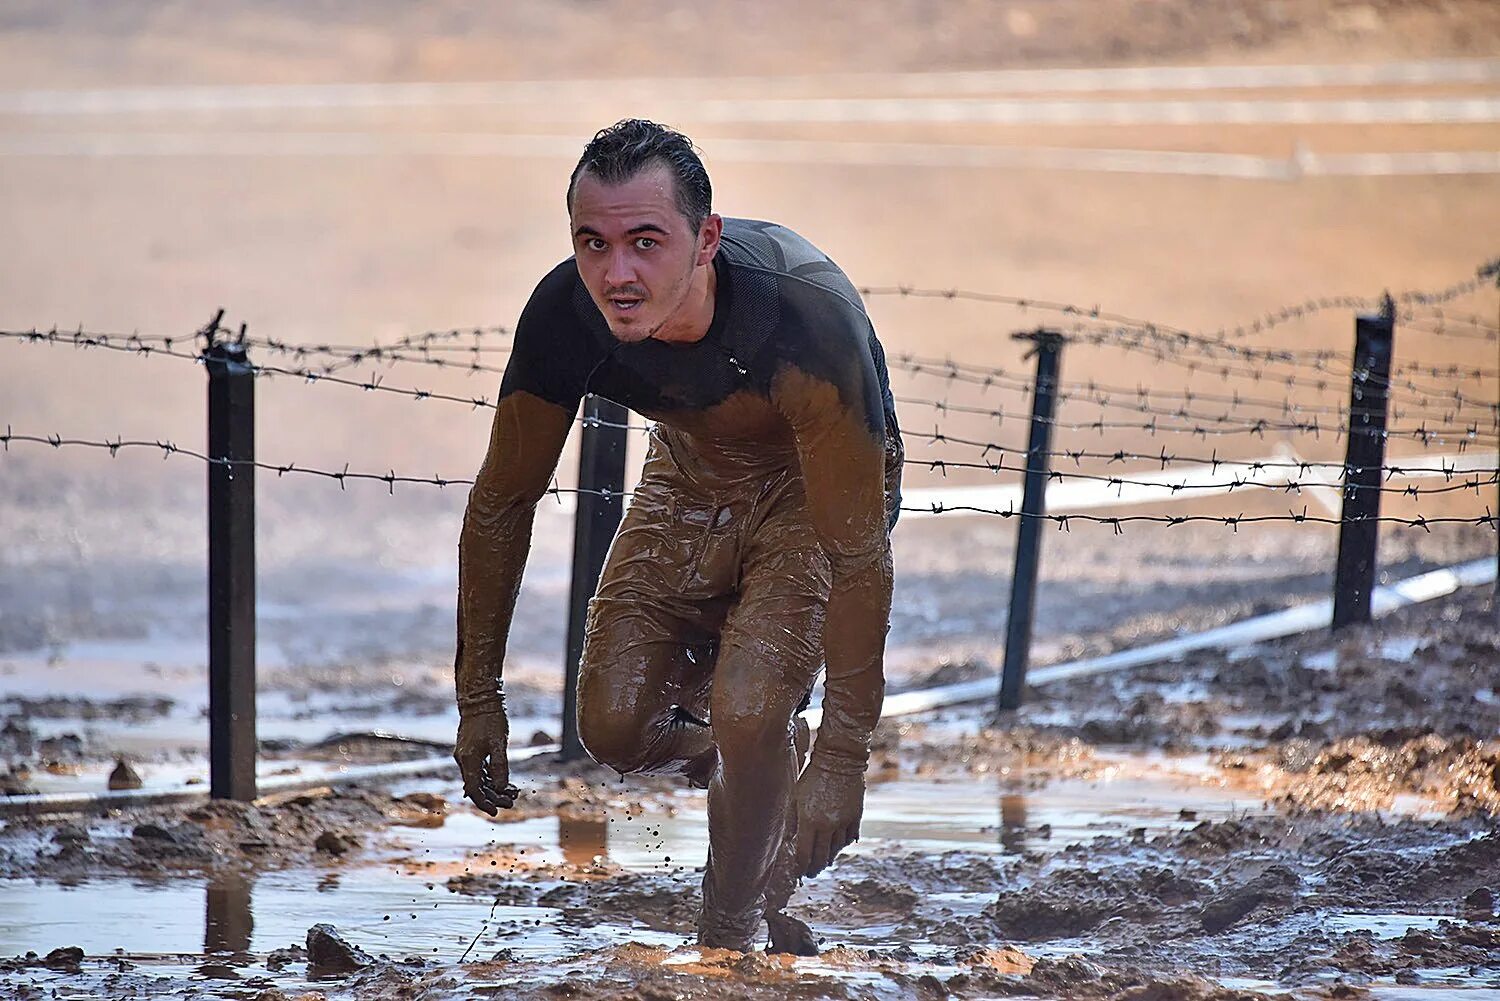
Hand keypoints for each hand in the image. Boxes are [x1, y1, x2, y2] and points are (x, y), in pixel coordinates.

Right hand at [454, 705, 516, 814]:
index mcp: (468, 761)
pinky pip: (480, 770)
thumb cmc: (490, 720)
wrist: (480, 700)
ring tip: (513, 792)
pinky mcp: (471, 751)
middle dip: (494, 796)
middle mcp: (464, 761)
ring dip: (494, 788)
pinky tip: (504, 783)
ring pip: (479, 779)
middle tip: (513, 800)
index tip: (496, 812)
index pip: (474, 790)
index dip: (484, 803)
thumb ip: (499, 767)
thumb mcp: (498, 744)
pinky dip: (491, 778)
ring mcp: (466, 756)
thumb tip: (500, 788)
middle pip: (477, 787)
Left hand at [792, 755, 865, 876]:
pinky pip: (850, 837)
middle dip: (815, 867)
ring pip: (837, 849)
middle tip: (811, 873)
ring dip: (829, 857)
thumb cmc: (812, 776)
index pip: (804, 853)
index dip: (801, 866)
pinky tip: (838, 846)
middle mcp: (827, 824)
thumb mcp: (796, 796)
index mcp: (809, 820)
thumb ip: (791, 820)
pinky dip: (843, 844)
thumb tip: (788, 840)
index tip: (799, 873)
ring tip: (824, 861)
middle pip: (821, 856)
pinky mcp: (856, 816)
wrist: (839, 760)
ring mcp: (843, 821)